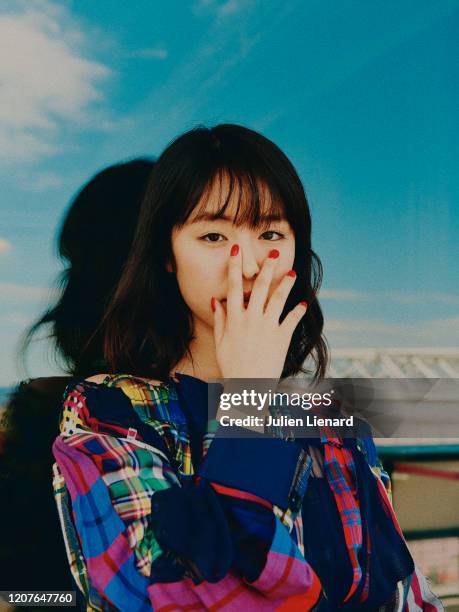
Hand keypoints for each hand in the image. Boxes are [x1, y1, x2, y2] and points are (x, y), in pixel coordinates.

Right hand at [211, 244, 307, 380]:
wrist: (248, 386)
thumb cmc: (232, 365)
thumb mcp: (221, 343)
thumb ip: (220, 320)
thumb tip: (216, 301)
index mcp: (235, 319)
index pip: (234, 287)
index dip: (234, 267)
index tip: (236, 251)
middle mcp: (252, 319)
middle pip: (260, 288)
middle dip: (267, 268)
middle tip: (274, 253)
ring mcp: (268, 327)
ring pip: (278, 299)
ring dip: (286, 284)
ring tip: (293, 272)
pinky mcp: (282, 337)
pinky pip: (292, 320)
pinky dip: (299, 310)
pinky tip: (305, 301)